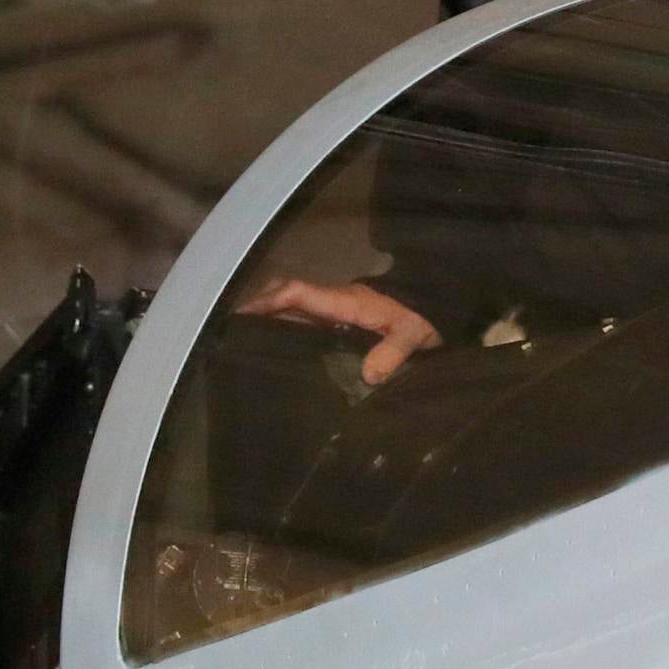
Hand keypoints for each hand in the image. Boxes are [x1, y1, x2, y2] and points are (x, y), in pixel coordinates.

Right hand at [232, 277, 439, 386]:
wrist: (438, 304)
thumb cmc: (424, 317)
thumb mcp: (414, 334)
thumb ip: (393, 352)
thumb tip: (368, 375)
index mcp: (347, 301)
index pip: (300, 293)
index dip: (270, 301)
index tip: (243, 314)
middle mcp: (336, 301)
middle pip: (289, 296)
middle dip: (260, 307)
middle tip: (230, 330)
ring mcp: (337, 309)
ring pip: (295, 307)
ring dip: (270, 317)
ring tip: (242, 340)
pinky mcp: (342, 319)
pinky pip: (306, 318)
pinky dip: (285, 325)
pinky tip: (274, 347)